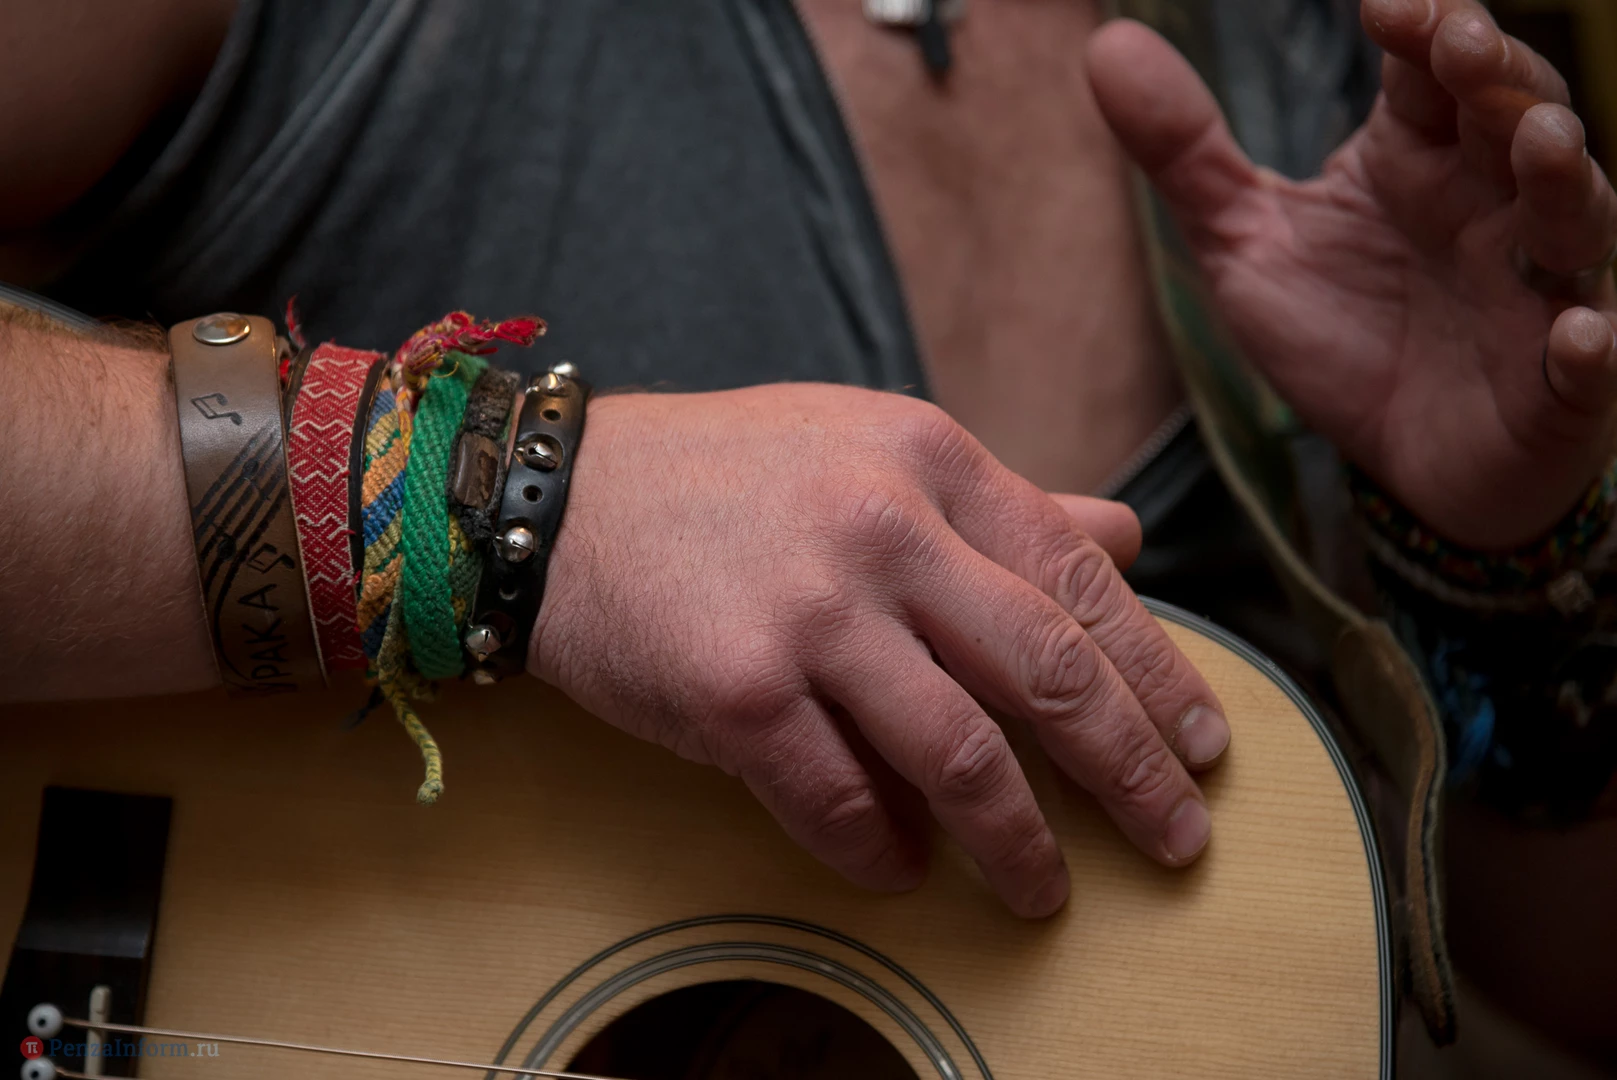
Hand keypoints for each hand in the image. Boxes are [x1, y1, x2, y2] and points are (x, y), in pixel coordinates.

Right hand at [531, 386, 1228, 916]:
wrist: (555, 499)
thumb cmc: (724, 477)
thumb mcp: (870, 447)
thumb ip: (1002, 501)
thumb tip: (1124, 543)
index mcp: (931, 462)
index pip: (1083, 583)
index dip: (1160, 676)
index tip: (1205, 744)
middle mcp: (882, 530)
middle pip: (1048, 675)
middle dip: (1132, 774)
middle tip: (1178, 840)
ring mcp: (809, 613)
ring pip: (960, 755)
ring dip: (1018, 843)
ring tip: (1046, 892)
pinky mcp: (736, 693)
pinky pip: (841, 801)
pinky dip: (884, 853)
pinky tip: (906, 871)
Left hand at [1088, 0, 1616, 549]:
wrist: (1401, 462)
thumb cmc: (1342, 332)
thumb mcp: (1246, 242)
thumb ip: (1185, 153)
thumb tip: (1107, 46)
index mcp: (1419, 158)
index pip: (1432, 73)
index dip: (1421, 31)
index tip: (1383, 5)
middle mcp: (1491, 205)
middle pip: (1516, 118)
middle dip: (1498, 77)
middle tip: (1458, 40)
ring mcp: (1538, 289)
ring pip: (1573, 218)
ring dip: (1564, 181)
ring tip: (1540, 144)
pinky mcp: (1561, 383)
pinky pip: (1589, 359)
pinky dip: (1590, 346)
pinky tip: (1578, 335)